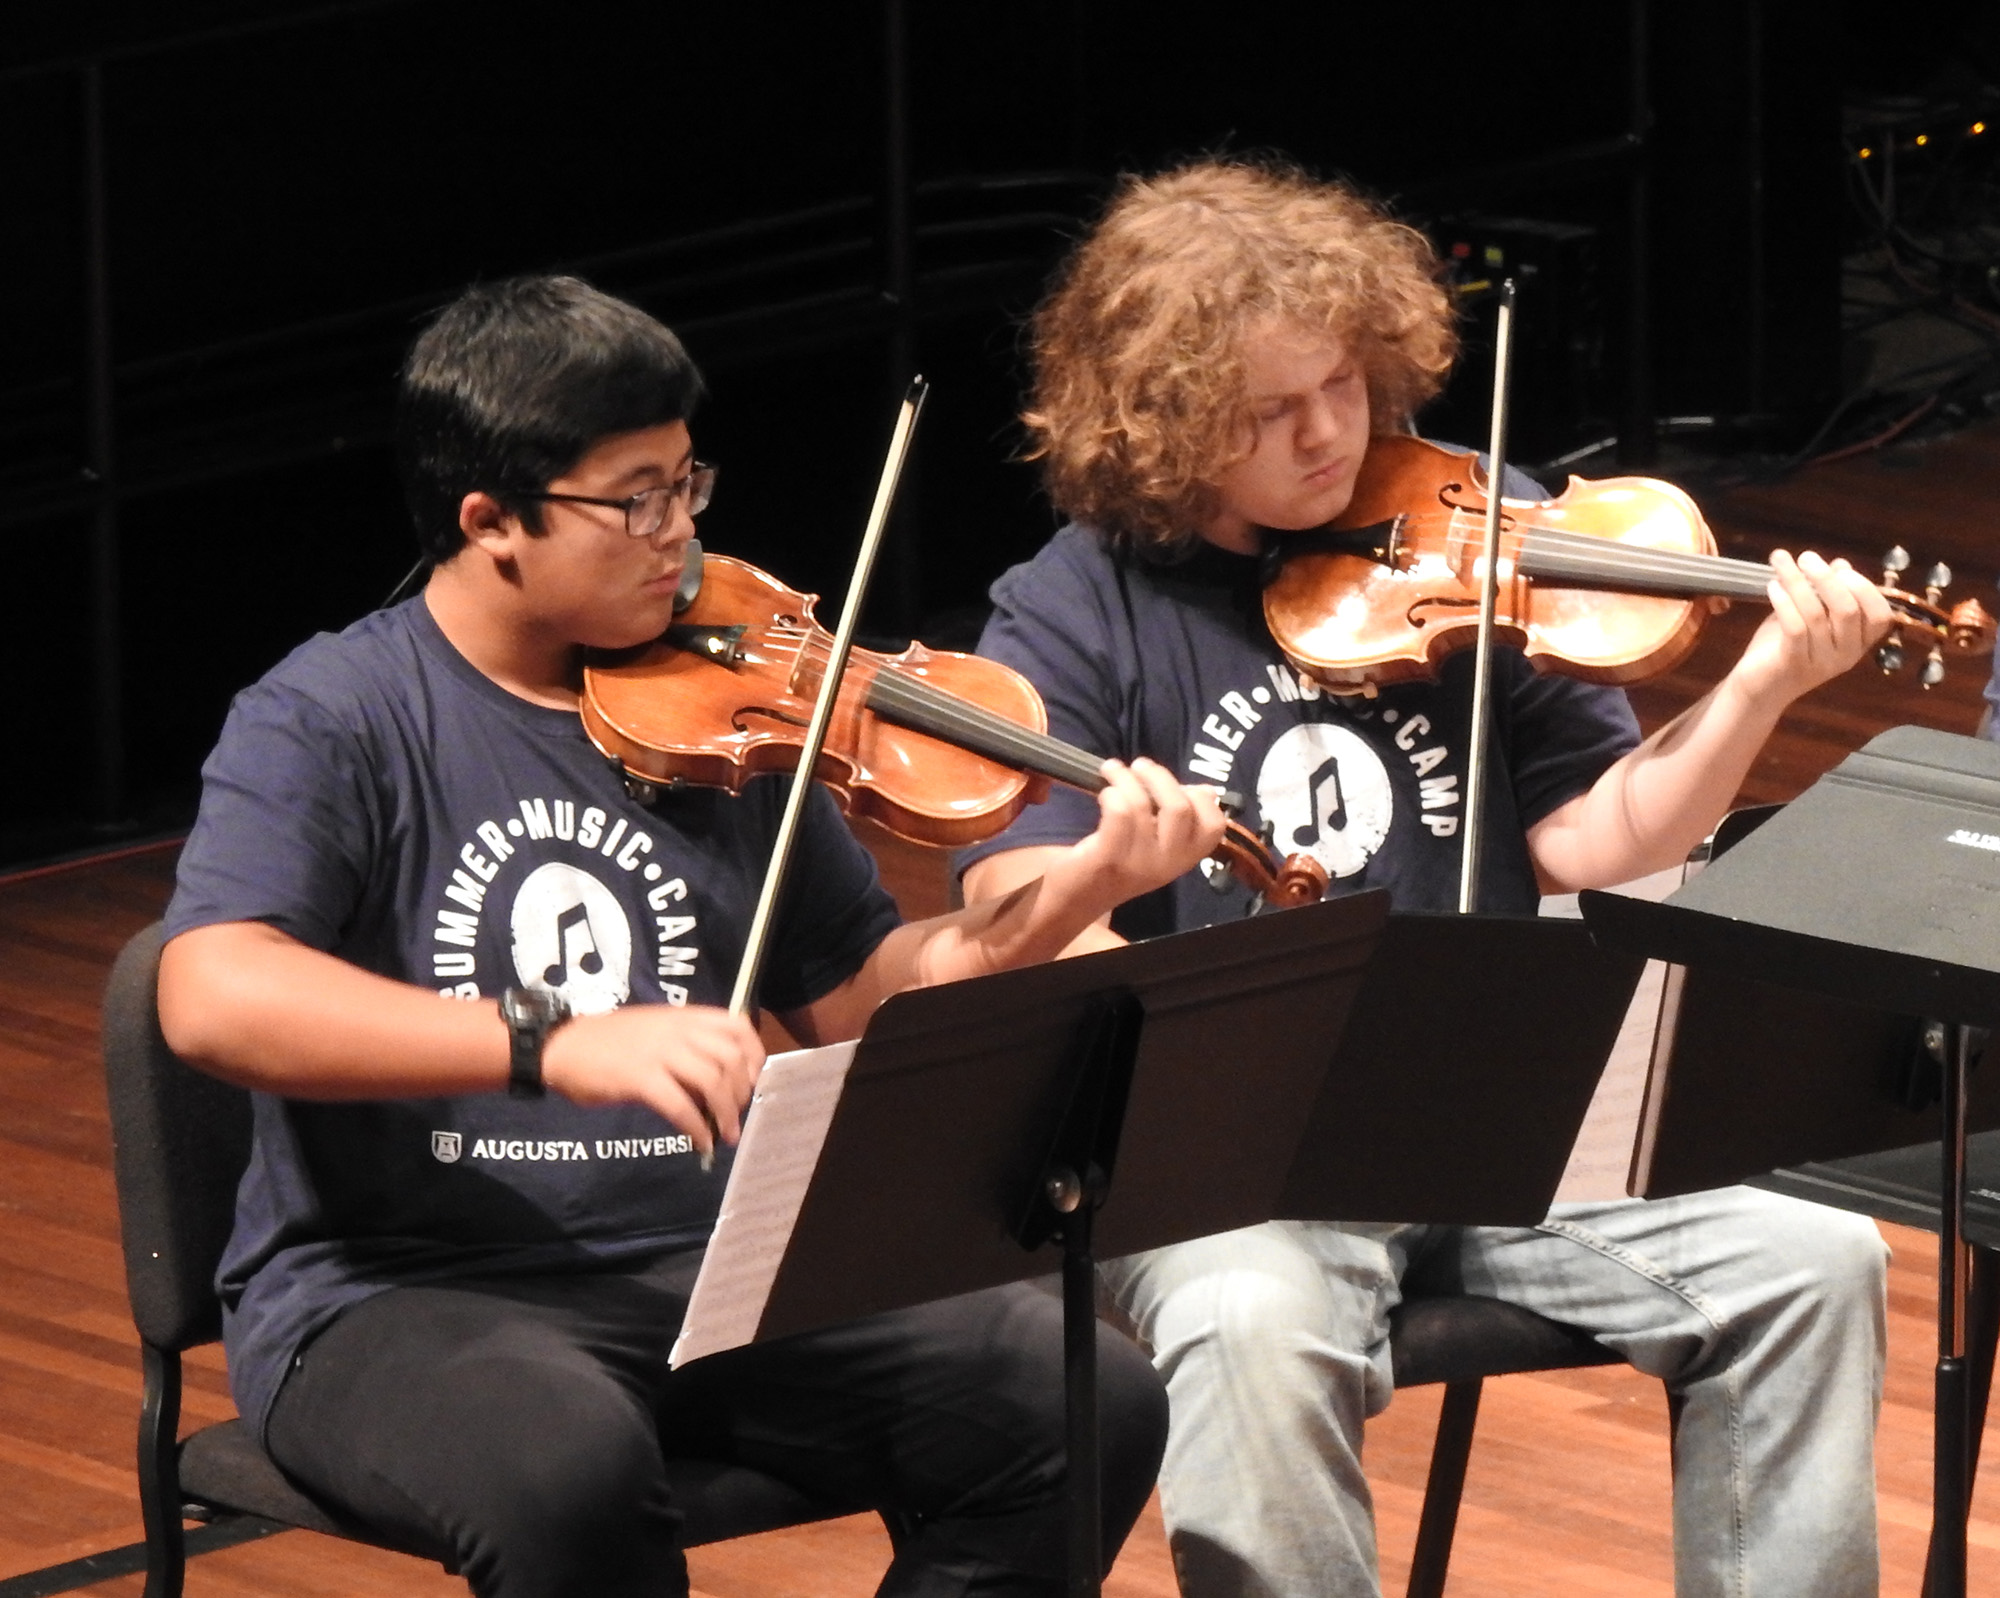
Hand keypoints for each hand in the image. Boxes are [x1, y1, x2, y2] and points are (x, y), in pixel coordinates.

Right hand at [540, 1003, 762, 1158]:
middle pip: (731, 1057)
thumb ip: (685, 1046)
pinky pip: (681, 1106)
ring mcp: (659, 1053)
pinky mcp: (640, 1079)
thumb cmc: (607, 1041)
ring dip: (726, 1113)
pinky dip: (697, 1128)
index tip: (753, 1080)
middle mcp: (677, 1031)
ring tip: (726, 1135)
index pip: (738, 1026)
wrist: (562, 1045)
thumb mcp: (654, 1031)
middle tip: (737, 1114)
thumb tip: (716, 1080)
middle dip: (742, 1091)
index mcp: (683, 1017)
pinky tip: (700, 1142)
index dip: (755, 1055)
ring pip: (712, 1081)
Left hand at [1061, 757, 1227, 907]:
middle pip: (1180, 808)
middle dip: (1159, 776)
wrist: (1077, 897)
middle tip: (1140, 765)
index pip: (1213, 827)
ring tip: (1112, 769)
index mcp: (1184, 859)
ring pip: (1141, 805)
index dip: (1200, 798)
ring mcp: (1138, 864)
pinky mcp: (1107, 859)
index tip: (1176, 783)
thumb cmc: (1118, 860)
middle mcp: (1167, 864)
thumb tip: (1207, 790)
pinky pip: (1118, 814)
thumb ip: (1179, 817)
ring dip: (1125, 778)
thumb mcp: (1156, 842)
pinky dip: (1111, 794)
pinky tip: (1104, 794)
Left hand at [1729, 549, 1893, 710]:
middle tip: (1806, 557)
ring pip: (1817, 614)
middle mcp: (1846, 654)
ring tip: (1781, 561)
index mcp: (1859, 642)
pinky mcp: (1794, 664)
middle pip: (1848, 609)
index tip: (1839, 567)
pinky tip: (1772, 586)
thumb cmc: (1785, 648)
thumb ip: (1826, 594)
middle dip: (1827, 578)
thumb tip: (1840, 564)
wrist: (1759, 689)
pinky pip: (1795, 627)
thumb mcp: (1810, 617)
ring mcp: (1822, 662)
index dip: (1865, 587)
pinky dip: (1784, 602)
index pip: (1880, 615)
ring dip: (1797, 582)